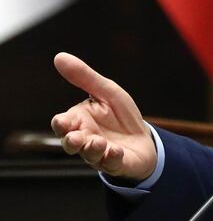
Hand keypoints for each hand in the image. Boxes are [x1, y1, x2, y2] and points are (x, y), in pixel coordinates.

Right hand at [50, 52, 156, 180]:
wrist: (145, 138)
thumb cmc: (121, 116)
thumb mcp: (106, 91)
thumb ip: (84, 77)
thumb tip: (59, 56)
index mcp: (80, 121)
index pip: (62, 123)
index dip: (62, 123)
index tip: (64, 122)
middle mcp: (85, 138)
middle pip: (70, 143)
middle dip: (71, 141)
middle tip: (76, 137)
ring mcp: (99, 154)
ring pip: (89, 155)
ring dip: (92, 149)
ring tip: (98, 142)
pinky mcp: (116, 163)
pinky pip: (111, 163)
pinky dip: (111, 157)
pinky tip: (115, 151)